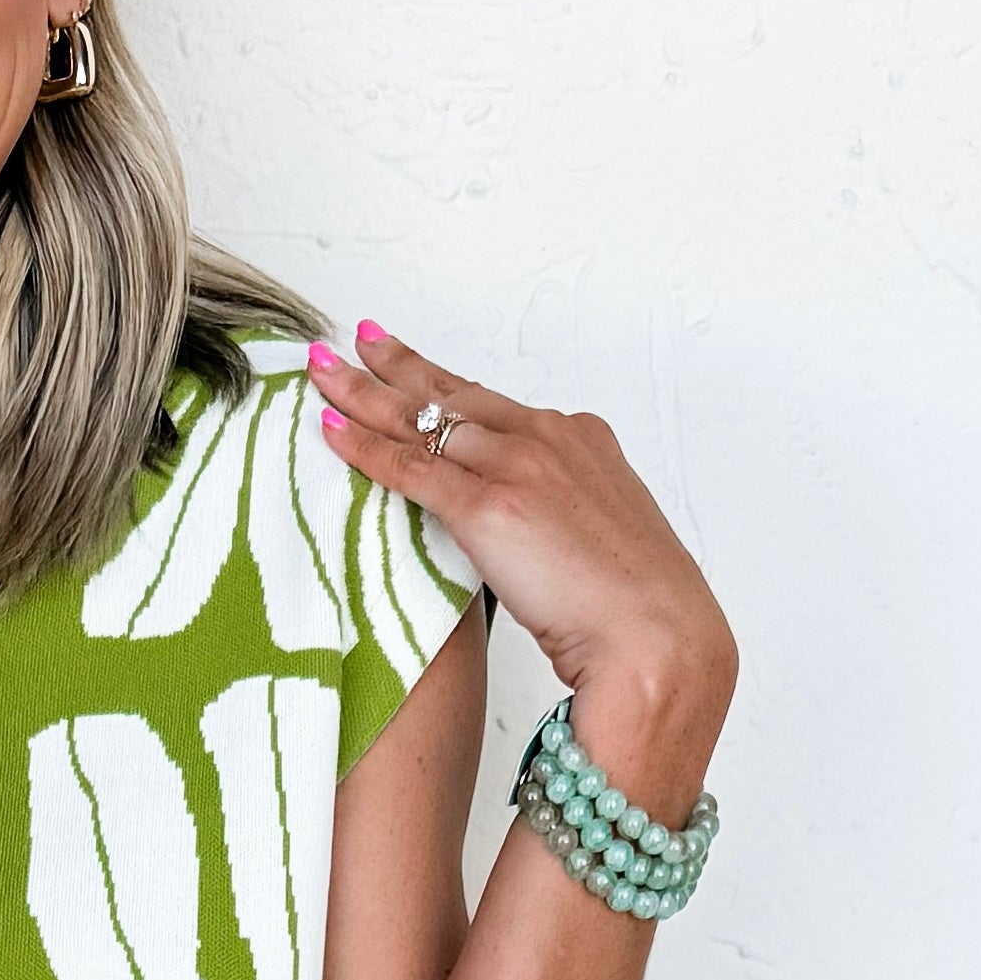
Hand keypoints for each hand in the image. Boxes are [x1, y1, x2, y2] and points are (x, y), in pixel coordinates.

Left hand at [310, 323, 733, 822]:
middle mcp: (548, 439)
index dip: (447, 384)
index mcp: (583, 441)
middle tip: (353, 340)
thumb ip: (565, 520)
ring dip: (364, 393)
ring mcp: (518, 467)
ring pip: (423, 419)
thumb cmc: (640, 610)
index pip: (496, 405)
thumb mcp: (606, 541)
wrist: (659, 639)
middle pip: (453, 396)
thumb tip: (540, 537)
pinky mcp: (489, 507)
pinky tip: (330, 429)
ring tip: (321, 370)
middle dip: (395, 366)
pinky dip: (364, 446)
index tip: (414, 366)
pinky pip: (411, 467)